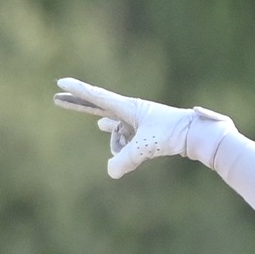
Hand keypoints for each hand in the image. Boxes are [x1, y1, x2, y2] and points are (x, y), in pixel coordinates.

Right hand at [52, 77, 236, 178]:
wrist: (198, 134)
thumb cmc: (172, 134)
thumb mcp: (145, 147)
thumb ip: (125, 159)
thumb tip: (110, 172)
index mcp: (129, 107)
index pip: (97, 97)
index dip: (78, 91)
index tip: (61, 81)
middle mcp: (131, 110)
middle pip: (98, 106)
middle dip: (78, 104)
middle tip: (56, 96)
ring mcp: (137, 119)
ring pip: (117, 134)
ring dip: (121, 145)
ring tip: (143, 148)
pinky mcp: (145, 129)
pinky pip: (124, 134)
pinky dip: (118, 136)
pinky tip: (102, 125)